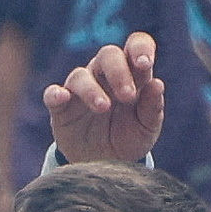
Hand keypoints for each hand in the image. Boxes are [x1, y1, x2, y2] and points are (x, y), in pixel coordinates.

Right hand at [43, 32, 169, 168]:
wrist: (104, 166)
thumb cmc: (128, 139)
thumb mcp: (146, 129)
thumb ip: (153, 108)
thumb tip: (157, 84)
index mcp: (132, 75)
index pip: (135, 46)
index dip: (140, 48)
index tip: (145, 63)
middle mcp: (105, 76)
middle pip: (108, 55)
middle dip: (119, 72)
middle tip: (128, 96)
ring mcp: (81, 90)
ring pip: (81, 75)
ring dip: (92, 89)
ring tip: (103, 107)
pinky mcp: (61, 107)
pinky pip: (53, 94)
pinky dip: (55, 94)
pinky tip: (61, 98)